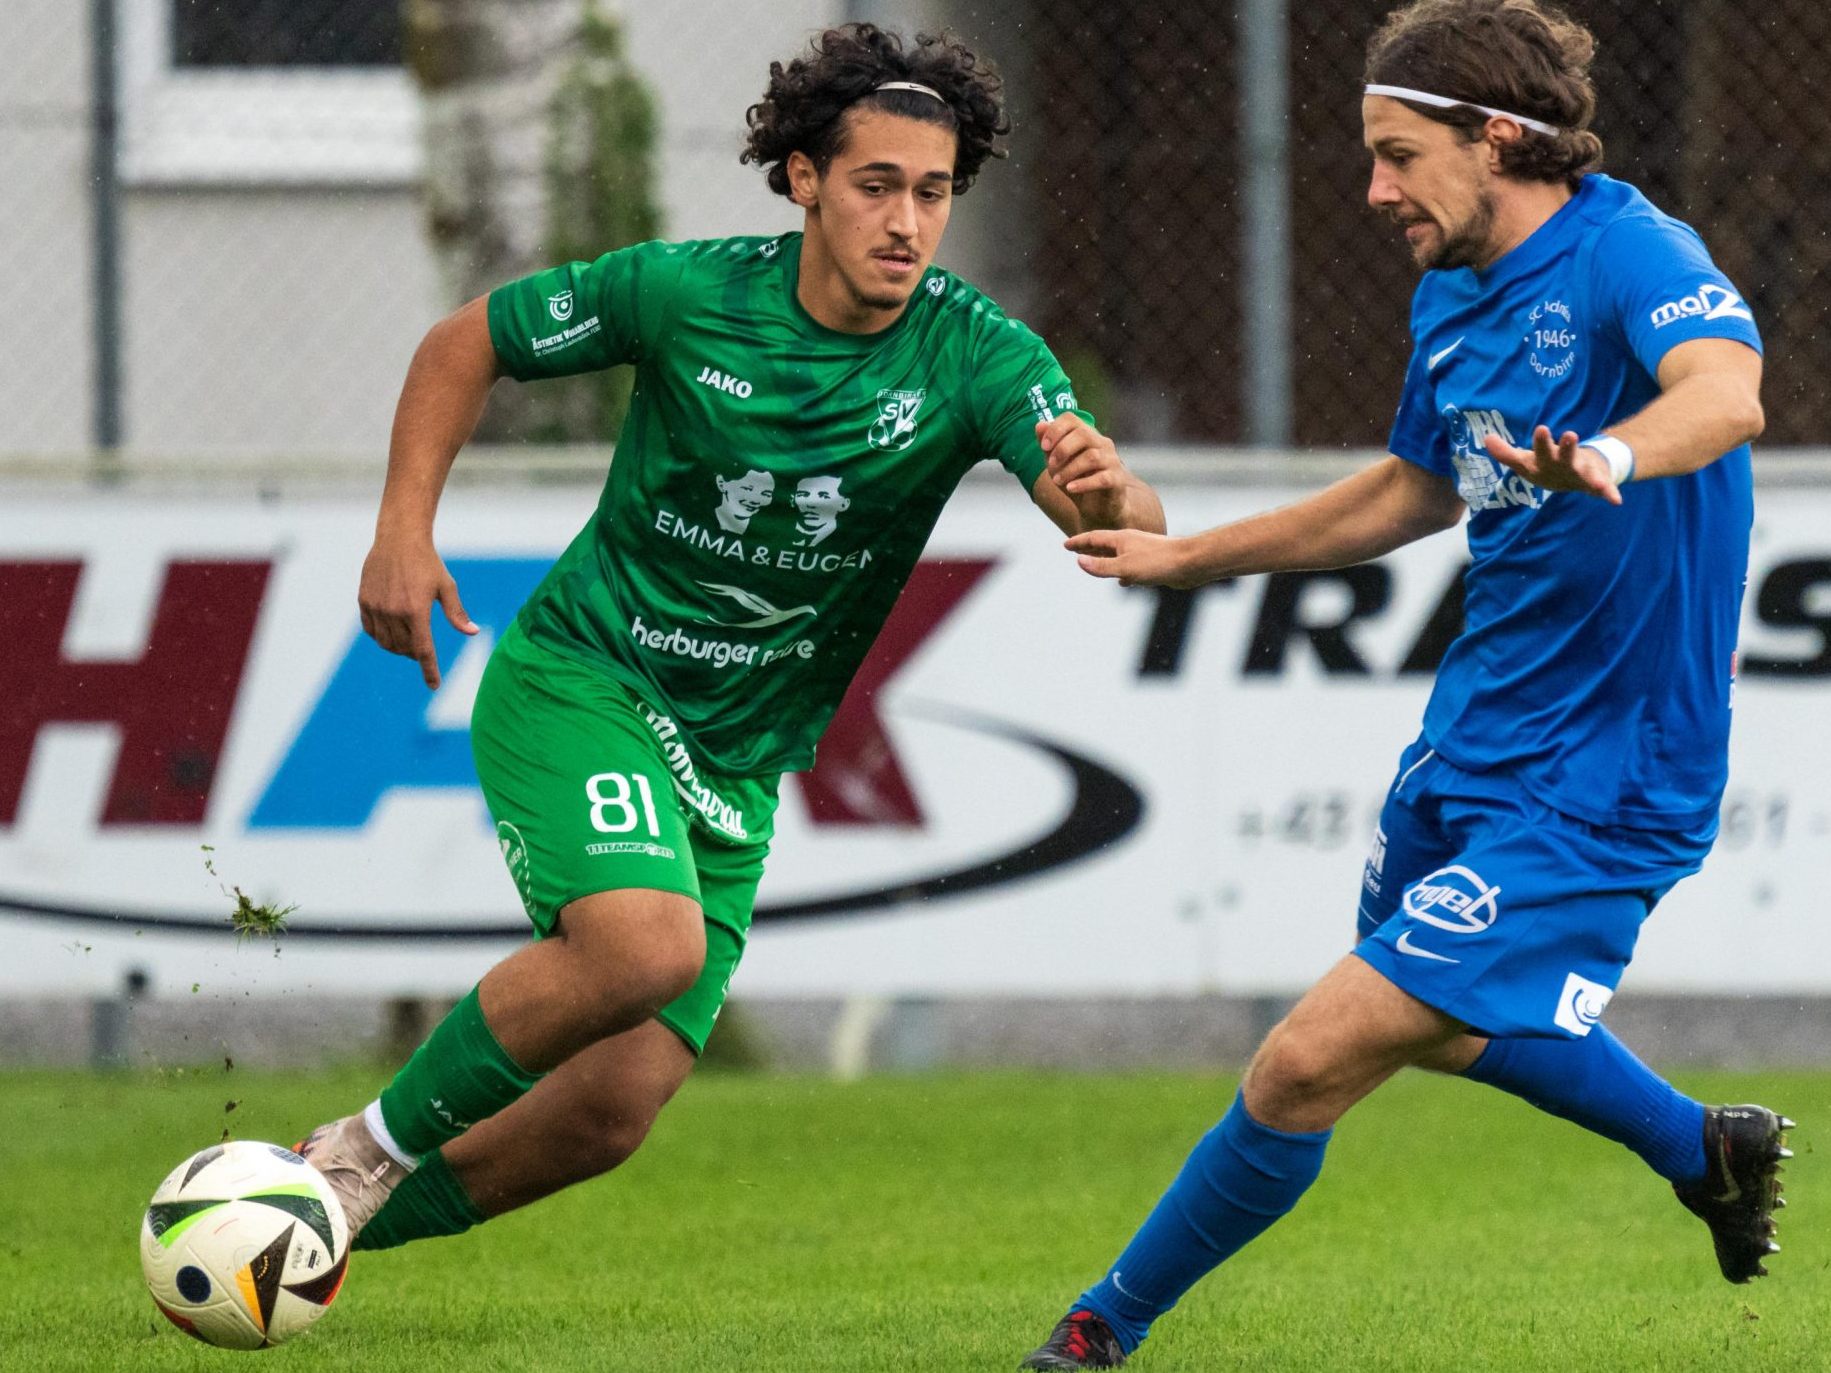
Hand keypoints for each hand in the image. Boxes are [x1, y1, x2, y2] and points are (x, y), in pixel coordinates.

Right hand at [357, 532, 477, 688]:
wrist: (399, 539)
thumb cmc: (427, 563)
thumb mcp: (447, 587)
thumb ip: (457, 613)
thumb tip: (472, 632)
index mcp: (416, 611)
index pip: (423, 651)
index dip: (429, 671)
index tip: (434, 686)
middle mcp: (394, 612)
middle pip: (405, 649)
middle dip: (415, 655)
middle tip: (422, 651)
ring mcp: (376, 607)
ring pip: (386, 643)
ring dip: (398, 649)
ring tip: (408, 643)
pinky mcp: (364, 601)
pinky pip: (371, 630)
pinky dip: (381, 637)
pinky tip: (391, 634)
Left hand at [1038, 414, 1129, 527]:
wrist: (1098, 507)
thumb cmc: (1077, 480)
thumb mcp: (1057, 463)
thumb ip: (1049, 445)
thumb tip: (1039, 425)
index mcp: (1087, 435)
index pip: (1071, 419)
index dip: (1055, 429)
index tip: (1044, 446)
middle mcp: (1102, 444)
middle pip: (1083, 434)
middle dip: (1062, 449)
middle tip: (1050, 465)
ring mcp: (1112, 461)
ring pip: (1091, 457)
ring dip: (1069, 469)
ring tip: (1057, 481)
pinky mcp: (1117, 480)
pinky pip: (1102, 478)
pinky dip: (1083, 484)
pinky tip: (1070, 489)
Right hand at [1063, 528, 1199, 587]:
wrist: (1189, 563)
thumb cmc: (1157, 562)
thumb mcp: (1124, 567)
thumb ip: (1101, 566)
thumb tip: (1079, 562)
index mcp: (1121, 539)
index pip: (1093, 538)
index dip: (1078, 543)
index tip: (1065, 545)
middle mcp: (1130, 542)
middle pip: (1105, 545)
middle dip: (1090, 549)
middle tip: (1075, 550)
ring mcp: (1142, 552)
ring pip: (1118, 556)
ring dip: (1105, 561)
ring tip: (1097, 566)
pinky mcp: (1152, 563)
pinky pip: (1131, 566)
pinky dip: (1122, 572)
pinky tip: (1125, 582)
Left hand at [1484, 425, 1621, 505]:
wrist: (1586, 471)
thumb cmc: (1549, 464)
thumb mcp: (1526, 461)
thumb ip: (1506, 453)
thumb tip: (1486, 438)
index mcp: (1545, 459)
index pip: (1537, 451)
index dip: (1541, 443)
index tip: (1542, 428)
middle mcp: (1563, 462)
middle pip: (1559, 455)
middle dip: (1560, 447)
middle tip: (1562, 433)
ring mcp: (1579, 471)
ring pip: (1580, 466)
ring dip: (1579, 458)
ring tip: (1579, 444)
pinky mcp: (1594, 483)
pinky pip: (1604, 489)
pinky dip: (1609, 493)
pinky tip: (1616, 500)